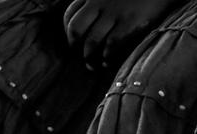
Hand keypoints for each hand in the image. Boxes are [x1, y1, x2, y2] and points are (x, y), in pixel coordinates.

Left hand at [63, 0, 177, 69]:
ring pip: (92, 40)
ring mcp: (113, 13)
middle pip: (76, 28)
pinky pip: (111, 44)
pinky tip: (106, 62)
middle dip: (74, 45)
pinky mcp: (128, 23)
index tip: (72, 42)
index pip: (70, 14)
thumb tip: (87, 22)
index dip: (68, 31)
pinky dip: (106, 56)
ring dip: (89, 57)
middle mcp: (99, 2)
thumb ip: (97, 3)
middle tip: (77, 55)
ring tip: (91, 65)